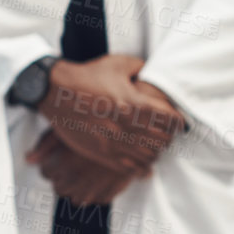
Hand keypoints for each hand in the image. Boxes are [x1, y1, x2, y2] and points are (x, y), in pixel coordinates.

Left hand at [27, 129, 134, 205]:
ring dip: (79, 187)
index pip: (45, 173)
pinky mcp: (107, 196)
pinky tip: (102, 176)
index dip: (52, 163)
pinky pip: (96, 200)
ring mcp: (90, 192)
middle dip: (64, 177)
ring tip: (88, 171)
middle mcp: (72, 182)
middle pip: (59, 188)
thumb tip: (28, 159)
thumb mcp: (66, 127)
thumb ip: (44, 145)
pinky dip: (97, 192)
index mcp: (59, 165)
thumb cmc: (96, 127)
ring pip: (75, 199)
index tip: (60, 156)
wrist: (133, 134)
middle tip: (75, 163)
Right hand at [38, 55, 183, 172]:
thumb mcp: (117, 64)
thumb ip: (140, 67)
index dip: (177, 121)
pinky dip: (142, 169)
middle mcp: (127, 125)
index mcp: (134, 104)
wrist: (56, 92)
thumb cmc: (86, 76)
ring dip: (156, 153)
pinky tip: (145, 166)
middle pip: (162, 140)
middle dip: (168, 137)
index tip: (177, 121)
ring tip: (154, 147)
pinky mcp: (102, 153)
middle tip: (166, 134)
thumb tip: (152, 72)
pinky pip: (130, 168)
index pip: (170, 120)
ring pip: (149, 156)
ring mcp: (114, 141)